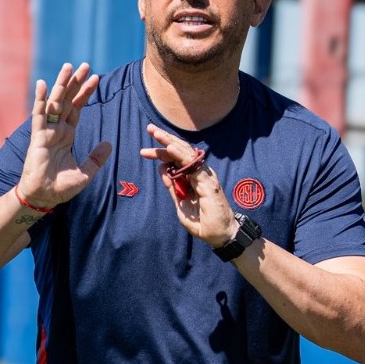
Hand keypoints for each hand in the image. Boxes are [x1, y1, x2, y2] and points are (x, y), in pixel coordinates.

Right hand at [17, 62, 112, 208]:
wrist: (45, 197)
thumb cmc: (61, 187)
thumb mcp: (85, 172)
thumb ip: (96, 158)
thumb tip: (108, 144)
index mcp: (67, 135)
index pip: (77, 108)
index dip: (86, 93)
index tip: (96, 78)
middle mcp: (56, 129)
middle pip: (67, 100)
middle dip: (76, 82)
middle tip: (86, 65)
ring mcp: (46, 131)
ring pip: (54, 102)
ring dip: (61, 84)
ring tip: (69, 67)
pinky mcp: (37, 137)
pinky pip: (38, 115)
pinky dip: (40, 99)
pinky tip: (42, 84)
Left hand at [140, 123, 236, 247]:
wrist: (220, 235)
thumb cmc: (203, 222)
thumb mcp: (181, 204)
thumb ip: (172, 187)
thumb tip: (162, 168)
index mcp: (192, 178)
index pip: (175, 159)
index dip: (161, 153)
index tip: (144, 151)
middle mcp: (199, 173)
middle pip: (180, 151)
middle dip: (164, 140)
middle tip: (150, 128)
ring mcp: (205, 176)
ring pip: (186, 153)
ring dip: (170, 142)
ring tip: (157, 134)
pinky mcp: (208, 182)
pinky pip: (192, 165)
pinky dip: (181, 155)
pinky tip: (170, 147)